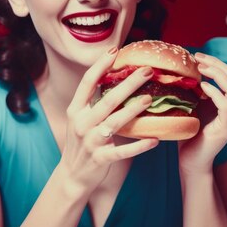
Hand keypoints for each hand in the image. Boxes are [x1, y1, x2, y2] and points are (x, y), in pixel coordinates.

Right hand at [60, 47, 158, 193]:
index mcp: (76, 110)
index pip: (87, 82)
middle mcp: (82, 124)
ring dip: (133, 110)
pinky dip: (138, 146)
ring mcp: (91, 142)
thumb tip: (116, 78)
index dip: (100, 65)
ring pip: (115, 123)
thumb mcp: (81, 119)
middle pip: (107, 100)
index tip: (115, 50)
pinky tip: (154, 139)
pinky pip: (122, 151)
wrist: (71, 175)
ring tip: (149, 99)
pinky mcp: (101, 159)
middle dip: (128, 83)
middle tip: (147, 70)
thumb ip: (93, 101)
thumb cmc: (81, 142)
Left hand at [177, 52, 226, 173]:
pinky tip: (202, 86)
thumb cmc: (193, 130)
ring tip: (199, 70)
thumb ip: (201, 88)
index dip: (217, 62)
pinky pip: (226, 104)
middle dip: (216, 64)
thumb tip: (192, 65)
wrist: (192, 158)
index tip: (198, 56)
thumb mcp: (198, 104)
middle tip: (197, 59)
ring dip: (216, 74)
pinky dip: (214, 92)